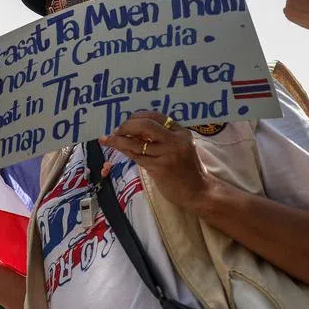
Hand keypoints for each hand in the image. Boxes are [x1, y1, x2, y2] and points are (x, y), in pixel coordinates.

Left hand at [99, 111, 216, 211]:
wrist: (199, 192)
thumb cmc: (186, 169)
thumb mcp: (179, 147)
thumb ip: (162, 137)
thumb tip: (133, 129)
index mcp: (181, 132)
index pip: (155, 116)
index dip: (136, 117)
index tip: (126, 122)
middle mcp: (175, 141)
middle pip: (145, 125)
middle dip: (126, 126)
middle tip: (117, 130)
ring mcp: (167, 154)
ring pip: (136, 143)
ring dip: (118, 140)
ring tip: (109, 139)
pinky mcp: (160, 168)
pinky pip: (136, 157)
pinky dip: (125, 151)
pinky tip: (119, 150)